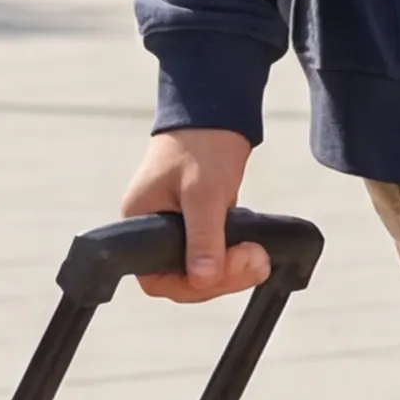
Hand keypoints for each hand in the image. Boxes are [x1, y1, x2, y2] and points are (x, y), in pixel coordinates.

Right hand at [120, 126, 269, 303]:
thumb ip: (203, 236)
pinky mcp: (198, 227)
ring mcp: (177, 231)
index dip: (192, 285)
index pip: (157, 278)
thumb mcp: (203, 191)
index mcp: (138, 223)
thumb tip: (203, 278)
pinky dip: (235, 259)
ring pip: (202, 272)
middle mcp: (153, 232)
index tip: (223, 271)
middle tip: (256, 260)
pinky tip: (254, 249)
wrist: (215, 114)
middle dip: (221, 278)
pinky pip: (213, 257)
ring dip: (233, 271)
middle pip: (183, 279)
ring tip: (260, 256)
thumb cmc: (200, 144)